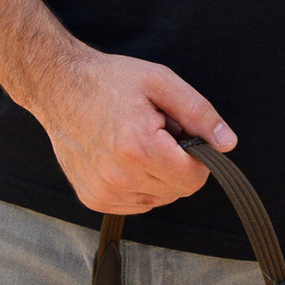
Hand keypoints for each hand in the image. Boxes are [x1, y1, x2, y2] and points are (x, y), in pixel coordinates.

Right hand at [38, 51, 235, 215]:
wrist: (58, 87)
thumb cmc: (109, 80)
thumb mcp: (160, 82)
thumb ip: (199, 113)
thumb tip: (227, 143)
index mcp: (139, 149)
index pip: (194, 178)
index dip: (198, 156)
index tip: (181, 134)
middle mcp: (119, 178)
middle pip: (178, 190)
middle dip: (177, 163)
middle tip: (156, 132)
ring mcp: (103, 192)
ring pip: (159, 199)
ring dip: (158, 175)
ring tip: (137, 142)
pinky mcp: (93, 199)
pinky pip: (137, 203)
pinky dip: (139, 184)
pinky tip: (123, 157)